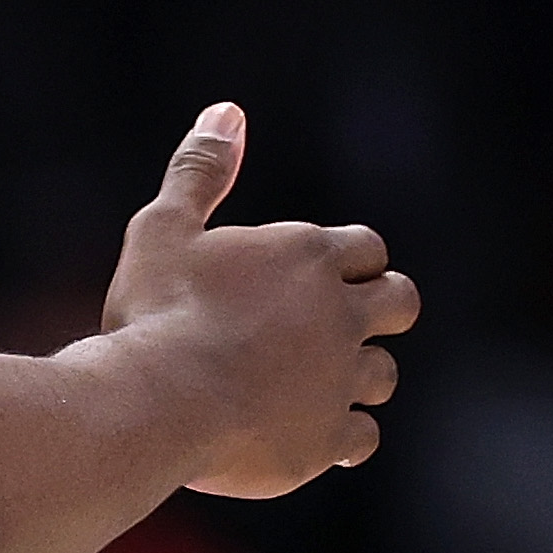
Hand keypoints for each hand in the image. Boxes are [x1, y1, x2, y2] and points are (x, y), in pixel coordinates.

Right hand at [97, 102, 420, 497]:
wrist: (151, 403)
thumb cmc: (154, 314)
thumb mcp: (163, 230)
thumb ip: (200, 171)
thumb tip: (227, 112)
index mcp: (309, 256)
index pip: (365, 247)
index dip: (345, 263)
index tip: (314, 282)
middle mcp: (341, 314)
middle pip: (400, 302)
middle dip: (378, 312)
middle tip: (334, 330)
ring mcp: (340, 380)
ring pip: (384, 375)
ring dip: (358, 378)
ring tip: (314, 389)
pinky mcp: (328, 440)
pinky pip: (362, 439)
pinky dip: (342, 439)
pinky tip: (311, 439)